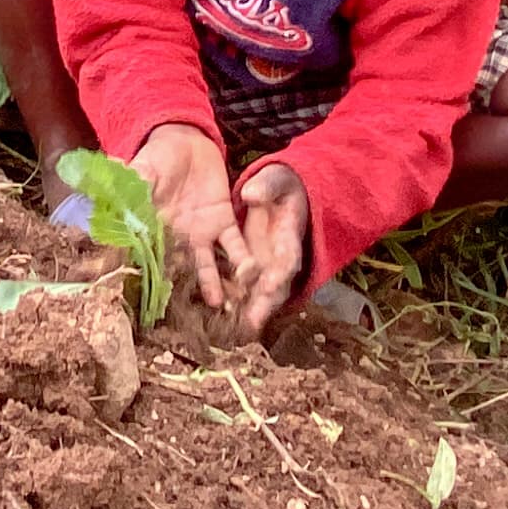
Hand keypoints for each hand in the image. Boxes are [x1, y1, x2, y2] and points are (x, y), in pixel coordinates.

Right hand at [133, 122, 243, 312]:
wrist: (186, 141)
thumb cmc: (157, 157)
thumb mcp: (140, 171)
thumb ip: (128, 190)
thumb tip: (103, 204)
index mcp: (151, 229)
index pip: (147, 260)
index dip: (147, 282)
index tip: (144, 306)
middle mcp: (176, 239)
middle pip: (180, 272)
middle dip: (184, 295)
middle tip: (188, 323)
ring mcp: (200, 234)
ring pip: (208, 266)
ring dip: (215, 286)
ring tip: (220, 307)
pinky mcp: (223, 222)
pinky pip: (233, 245)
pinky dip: (241, 260)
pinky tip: (249, 275)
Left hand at [231, 161, 310, 340]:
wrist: (278, 192)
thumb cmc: (280, 186)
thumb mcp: (277, 180)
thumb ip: (265, 186)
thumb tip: (250, 194)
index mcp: (289, 235)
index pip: (288, 258)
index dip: (280, 274)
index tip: (271, 286)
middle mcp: (278, 257)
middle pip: (275, 286)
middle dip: (264, 304)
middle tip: (251, 323)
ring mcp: (264, 264)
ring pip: (258, 292)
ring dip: (247, 309)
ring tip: (234, 328)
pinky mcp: (246, 264)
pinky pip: (239, 284)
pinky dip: (231, 298)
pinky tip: (218, 311)